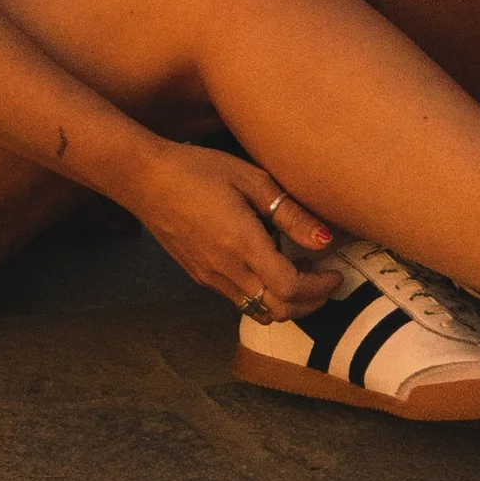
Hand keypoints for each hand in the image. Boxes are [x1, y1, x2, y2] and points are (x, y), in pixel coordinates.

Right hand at [123, 142, 336, 316]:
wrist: (144, 178)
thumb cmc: (199, 169)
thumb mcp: (250, 179)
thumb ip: (289, 214)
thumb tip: (326, 241)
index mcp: (242, 245)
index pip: (291, 289)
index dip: (319, 287)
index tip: (334, 272)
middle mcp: (226, 270)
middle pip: (278, 311)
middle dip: (310, 303)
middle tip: (326, 282)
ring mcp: (210, 278)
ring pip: (258, 311)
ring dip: (287, 303)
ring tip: (302, 275)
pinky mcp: (200, 276)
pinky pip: (239, 299)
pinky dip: (264, 295)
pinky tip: (269, 266)